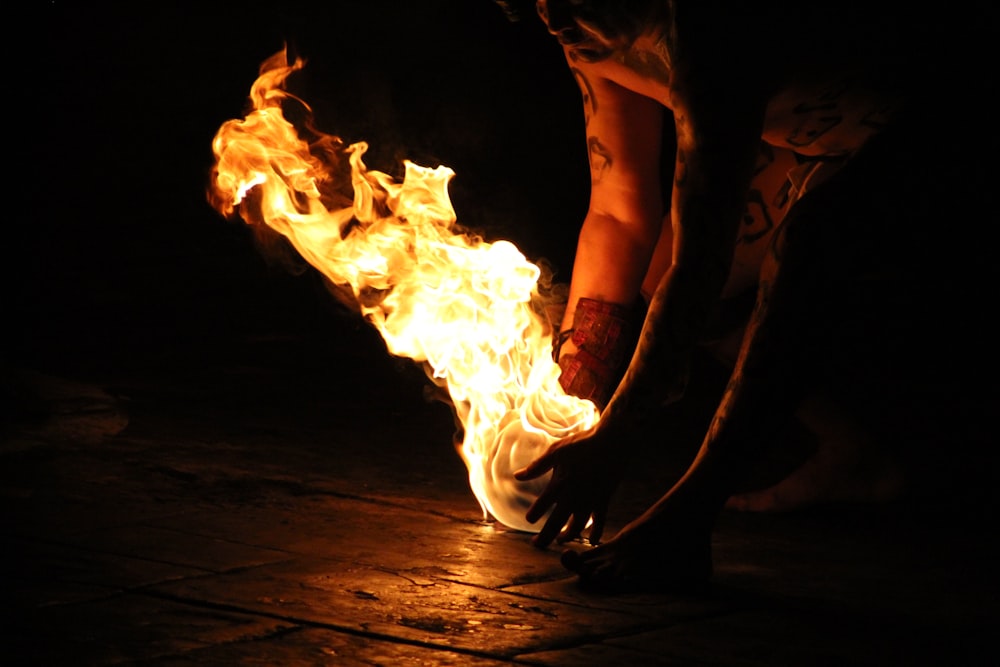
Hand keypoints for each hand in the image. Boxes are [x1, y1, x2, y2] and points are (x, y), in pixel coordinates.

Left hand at [513, 421, 625, 548]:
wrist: (612, 443)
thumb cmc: (582, 444)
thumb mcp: (556, 451)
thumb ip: (537, 466)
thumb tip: (517, 476)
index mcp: (559, 485)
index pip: (541, 506)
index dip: (533, 515)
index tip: (529, 520)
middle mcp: (573, 497)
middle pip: (556, 524)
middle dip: (545, 536)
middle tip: (536, 544)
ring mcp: (589, 501)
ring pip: (576, 527)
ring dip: (567, 536)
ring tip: (560, 540)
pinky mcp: (603, 500)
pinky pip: (599, 522)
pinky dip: (596, 533)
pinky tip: (592, 542)